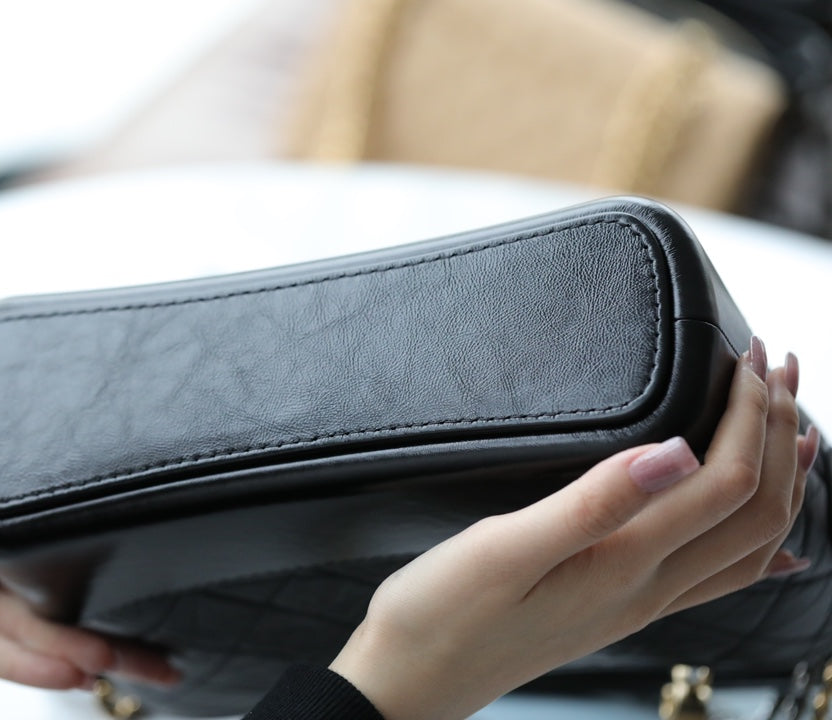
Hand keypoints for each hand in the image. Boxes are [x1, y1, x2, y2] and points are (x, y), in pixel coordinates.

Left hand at [0, 361, 177, 689]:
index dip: (112, 528)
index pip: (62, 515)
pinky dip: (33, 666)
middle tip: (163, 624)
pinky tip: (69, 668)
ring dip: (86, 646)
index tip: (159, 532)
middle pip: (69, 581)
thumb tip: (7, 331)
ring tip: (117, 653)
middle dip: (119, 611)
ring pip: (45, 630)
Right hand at [330, 340, 820, 719]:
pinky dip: (755, 542)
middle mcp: (648, 591)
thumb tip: (676, 451)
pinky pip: (717, 577)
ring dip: (779, 478)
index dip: (751, 414)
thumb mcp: (503, 548)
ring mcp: (639, 604)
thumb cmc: (443, 617)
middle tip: (781, 365)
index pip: (726, 483)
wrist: (413, 681)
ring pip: (749, 544)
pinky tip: (765, 541)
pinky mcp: (618, 606)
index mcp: (625, 566)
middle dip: (779, 432)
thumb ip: (593, 502)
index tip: (749, 354)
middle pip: (756, 511)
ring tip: (788, 425)